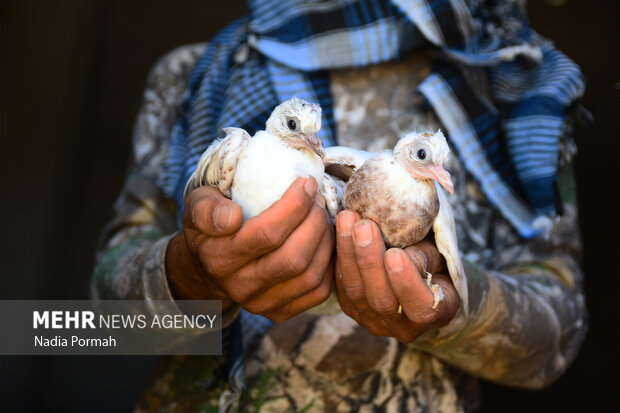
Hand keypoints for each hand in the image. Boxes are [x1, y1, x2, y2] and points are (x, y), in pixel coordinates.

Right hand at [166, 177, 333, 320]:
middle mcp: (241, 287)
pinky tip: (324, 239)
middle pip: (293, 257)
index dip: (294, 206)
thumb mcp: (198, 207)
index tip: (305, 182)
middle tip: (317, 197)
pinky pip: (318, 290)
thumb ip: (207, 208)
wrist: (209, 265)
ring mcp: (262, 304)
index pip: (266, 234)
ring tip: (322, 215)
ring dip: (325, 240)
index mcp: (219, 258)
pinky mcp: (281, 311)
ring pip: (310, 275)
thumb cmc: (211, 226)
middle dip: (314, 222)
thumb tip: (231, 216)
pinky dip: (329, 263)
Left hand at [334, 210, 458, 342]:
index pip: (422, 308)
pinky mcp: (351, 308)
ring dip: (349, 253)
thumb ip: (424, 256)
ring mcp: (374, 320)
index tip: (395, 254)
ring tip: (347, 219)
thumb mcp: (438, 254)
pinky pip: (341, 284)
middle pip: (382, 300)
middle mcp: (403, 326)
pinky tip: (339, 228)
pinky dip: (339, 255)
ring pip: (356, 292)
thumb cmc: (433, 258)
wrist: (413, 267)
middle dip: (370, 261)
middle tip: (363, 227)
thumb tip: (403, 254)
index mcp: (436, 314)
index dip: (406, 283)